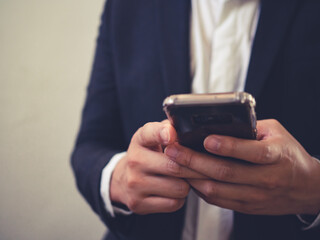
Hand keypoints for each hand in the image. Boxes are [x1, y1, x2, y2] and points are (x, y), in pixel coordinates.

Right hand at [110, 120, 205, 214]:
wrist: (124, 180)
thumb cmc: (148, 155)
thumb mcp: (154, 137)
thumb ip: (169, 129)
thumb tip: (186, 130)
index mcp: (140, 140)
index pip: (150, 133)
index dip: (162, 133)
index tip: (171, 134)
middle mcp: (134, 160)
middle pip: (175, 167)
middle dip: (195, 168)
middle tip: (204, 167)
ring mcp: (135, 184)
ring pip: (179, 188)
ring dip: (188, 185)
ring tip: (185, 179)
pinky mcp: (139, 203)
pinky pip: (174, 204)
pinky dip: (180, 198)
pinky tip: (175, 191)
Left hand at [165, 119, 319, 214]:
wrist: (307, 188)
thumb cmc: (289, 155)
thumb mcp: (277, 133)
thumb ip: (251, 128)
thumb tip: (221, 123)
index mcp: (276, 156)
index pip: (250, 152)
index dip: (227, 146)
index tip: (206, 139)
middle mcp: (266, 179)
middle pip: (225, 172)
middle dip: (194, 161)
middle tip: (173, 150)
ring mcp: (256, 196)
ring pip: (217, 189)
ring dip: (192, 176)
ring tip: (174, 164)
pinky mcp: (247, 207)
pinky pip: (218, 200)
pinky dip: (200, 189)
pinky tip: (188, 177)